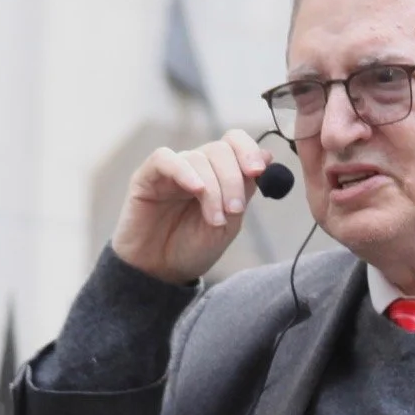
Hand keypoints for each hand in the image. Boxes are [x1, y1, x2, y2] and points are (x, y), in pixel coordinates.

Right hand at [110, 130, 271, 284]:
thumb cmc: (194, 248)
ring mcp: (171, 170)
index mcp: (218, 173)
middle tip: (235, 209)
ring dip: (213, 189)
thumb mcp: (229, 224)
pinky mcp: (147, 177)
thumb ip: (244, 190)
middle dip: (233, 179)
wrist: (162, 272)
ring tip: (215, 219)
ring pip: (198, 158)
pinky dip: (184, 171)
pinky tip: (196, 190)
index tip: (258, 171)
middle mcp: (196, 167)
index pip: (235, 142)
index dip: (249, 150)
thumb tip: (267, 154)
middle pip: (220, 150)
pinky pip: (164, 159)